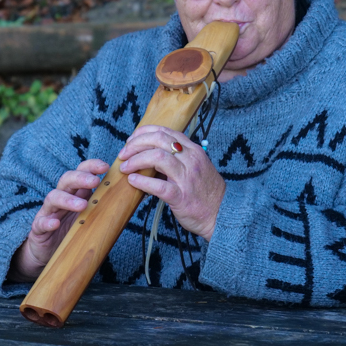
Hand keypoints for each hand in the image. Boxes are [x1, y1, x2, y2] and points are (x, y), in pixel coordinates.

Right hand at [8, 158, 109, 281]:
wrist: (51, 252)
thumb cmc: (76, 230)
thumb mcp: (94, 216)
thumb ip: (110, 204)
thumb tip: (138, 194)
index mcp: (77, 192)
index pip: (82, 172)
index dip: (92, 166)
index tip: (106, 166)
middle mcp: (62, 198)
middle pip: (67, 180)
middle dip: (81, 178)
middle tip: (94, 181)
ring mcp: (49, 212)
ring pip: (53, 198)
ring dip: (67, 199)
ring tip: (82, 205)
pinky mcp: (38, 228)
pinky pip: (40, 223)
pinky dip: (47, 222)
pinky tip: (54, 223)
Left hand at [117, 125, 224, 239]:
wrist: (222, 214)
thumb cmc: (205, 192)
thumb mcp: (196, 166)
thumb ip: (178, 157)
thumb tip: (150, 153)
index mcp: (193, 150)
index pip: (165, 131)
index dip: (144, 133)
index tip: (131, 140)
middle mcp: (191, 160)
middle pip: (159, 140)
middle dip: (136, 144)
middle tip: (123, 154)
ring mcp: (187, 178)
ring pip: (157, 158)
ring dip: (136, 160)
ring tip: (125, 167)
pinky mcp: (182, 197)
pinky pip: (158, 186)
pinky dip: (142, 181)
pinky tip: (132, 180)